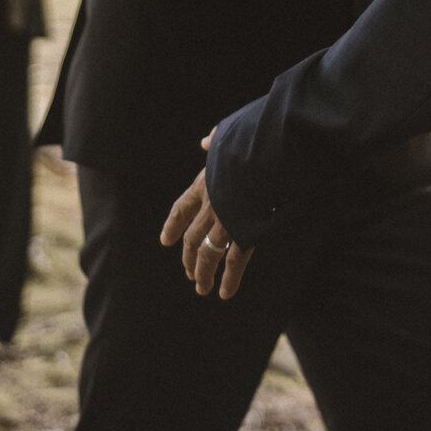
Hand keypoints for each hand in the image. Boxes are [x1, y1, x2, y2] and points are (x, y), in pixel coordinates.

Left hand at [159, 134, 255, 298]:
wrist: (265, 153)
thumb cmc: (249, 140)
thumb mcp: (226, 137)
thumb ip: (214, 141)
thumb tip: (204, 141)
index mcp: (203, 184)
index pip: (181, 209)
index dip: (172, 226)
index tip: (165, 241)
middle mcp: (209, 208)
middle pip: (193, 239)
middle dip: (189, 258)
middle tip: (188, 274)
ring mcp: (225, 223)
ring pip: (208, 255)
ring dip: (203, 274)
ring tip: (201, 289)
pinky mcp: (244, 234)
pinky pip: (234, 262)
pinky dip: (229, 280)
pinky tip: (224, 294)